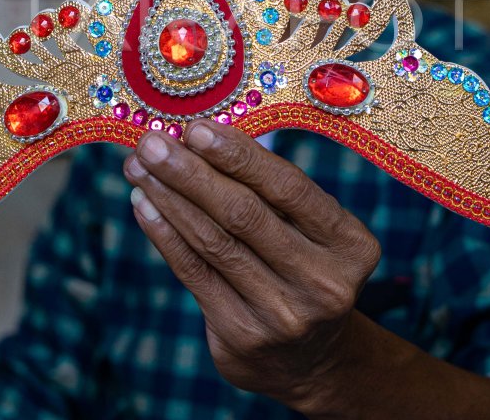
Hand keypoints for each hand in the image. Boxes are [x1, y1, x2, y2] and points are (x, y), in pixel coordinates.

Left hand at [121, 120, 381, 409]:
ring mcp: (282, 314)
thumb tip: (203, 136)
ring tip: (139, 168)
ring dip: (169, 198)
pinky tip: (144, 205)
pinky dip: (164, 234)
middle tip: (152, 142)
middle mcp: (323, 282)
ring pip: (213, 241)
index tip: (196, 128)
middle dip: (191, 172)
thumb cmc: (305, 269)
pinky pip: (194, 272)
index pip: (289, 188)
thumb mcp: (315, 233)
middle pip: (244, 214)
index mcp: (351, 245)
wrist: (313, 362)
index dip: (239, 155)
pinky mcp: (242, 336)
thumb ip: (273, 193)